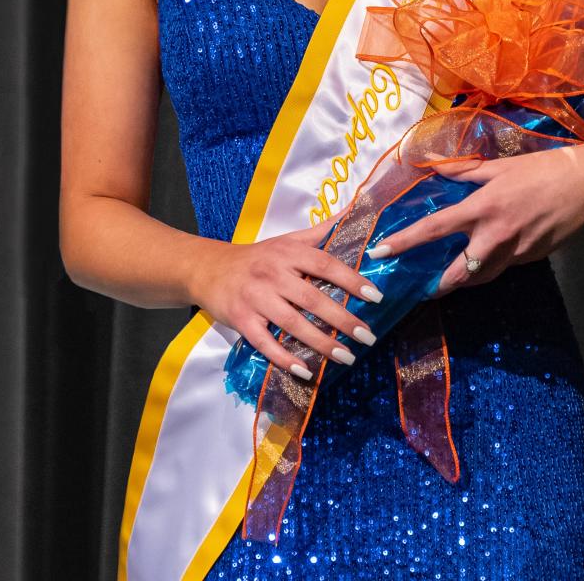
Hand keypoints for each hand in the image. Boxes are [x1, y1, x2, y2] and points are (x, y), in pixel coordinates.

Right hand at [188, 221, 383, 376]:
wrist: (208, 269)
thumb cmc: (257, 257)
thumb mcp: (287, 240)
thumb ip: (321, 232)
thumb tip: (354, 211)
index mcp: (288, 253)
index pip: (325, 264)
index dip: (351, 280)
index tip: (375, 296)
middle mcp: (273, 274)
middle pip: (312, 299)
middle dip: (342, 319)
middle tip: (368, 336)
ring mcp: (256, 298)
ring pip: (292, 324)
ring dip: (321, 343)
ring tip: (346, 357)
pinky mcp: (241, 320)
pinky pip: (265, 343)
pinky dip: (285, 358)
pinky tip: (306, 371)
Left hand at [369, 145, 583, 295]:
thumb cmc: (542, 168)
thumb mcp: (501, 166)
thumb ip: (465, 171)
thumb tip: (436, 166)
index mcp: (482, 208)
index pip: (435, 229)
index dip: (405, 242)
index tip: (380, 253)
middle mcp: (495, 236)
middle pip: (458, 274)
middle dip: (437, 285)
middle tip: (421, 287)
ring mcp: (515, 252)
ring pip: (481, 276)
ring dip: (463, 279)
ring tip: (447, 277)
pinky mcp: (531, 258)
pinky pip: (503, 266)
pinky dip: (491, 264)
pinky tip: (487, 255)